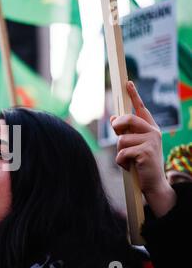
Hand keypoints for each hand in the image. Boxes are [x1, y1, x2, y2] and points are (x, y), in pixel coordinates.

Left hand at [111, 81, 175, 217]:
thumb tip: (114, 118)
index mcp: (150, 128)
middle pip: (127, 120)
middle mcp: (153, 132)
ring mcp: (151, 141)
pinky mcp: (145, 152)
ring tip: (129, 160)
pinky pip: (122, 153)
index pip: (141, 109)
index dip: (134, 95)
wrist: (153, 184)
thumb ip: (126, 133)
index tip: (128, 83)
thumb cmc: (141, 164)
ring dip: (120, 152)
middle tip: (119, 137)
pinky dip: (121, 162)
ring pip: (121, 140)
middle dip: (117, 128)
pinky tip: (130, 167)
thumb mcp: (133, 146)